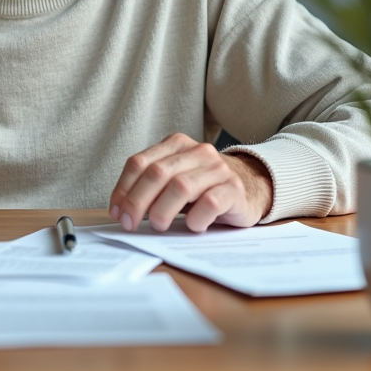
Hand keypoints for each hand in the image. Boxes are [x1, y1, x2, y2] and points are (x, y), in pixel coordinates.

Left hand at [108, 133, 273, 232]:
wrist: (253, 185)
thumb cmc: (205, 187)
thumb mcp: (176, 178)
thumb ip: (151, 186)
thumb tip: (121, 210)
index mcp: (176, 144)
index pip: (139, 162)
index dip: (123, 188)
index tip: (117, 211)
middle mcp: (197, 152)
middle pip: (157, 173)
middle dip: (137, 202)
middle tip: (130, 224)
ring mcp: (217, 169)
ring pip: (181, 186)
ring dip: (163, 211)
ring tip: (159, 226)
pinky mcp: (234, 189)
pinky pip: (210, 203)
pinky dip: (195, 218)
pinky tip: (192, 226)